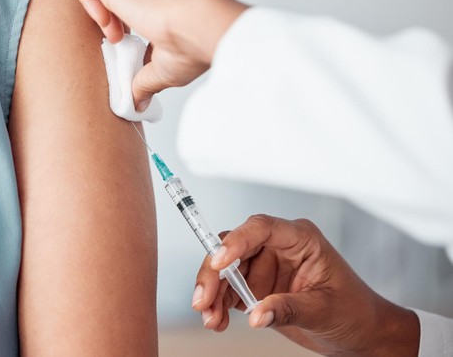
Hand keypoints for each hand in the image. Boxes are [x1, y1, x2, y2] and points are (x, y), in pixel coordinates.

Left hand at [79, 0, 247, 109]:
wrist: (200, 27)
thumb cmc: (192, 46)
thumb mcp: (164, 69)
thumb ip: (146, 83)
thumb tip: (139, 104)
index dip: (125, 18)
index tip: (129, 43)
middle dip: (110, 11)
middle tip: (120, 39)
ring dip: (100, 8)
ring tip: (114, 35)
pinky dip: (89, 2)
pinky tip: (106, 26)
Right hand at [191, 215, 419, 356]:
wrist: (360, 334)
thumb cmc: (354, 312)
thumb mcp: (324, 310)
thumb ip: (288, 309)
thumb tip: (255, 315)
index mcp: (300, 238)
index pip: (261, 228)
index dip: (236, 242)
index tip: (218, 262)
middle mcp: (278, 246)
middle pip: (234, 248)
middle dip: (214, 274)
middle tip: (203, 300)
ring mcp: (265, 265)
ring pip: (225, 270)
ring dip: (213, 293)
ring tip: (210, 319)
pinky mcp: (257, 285)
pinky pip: (228, 289)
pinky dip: (218, 304)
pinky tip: (217, 320)